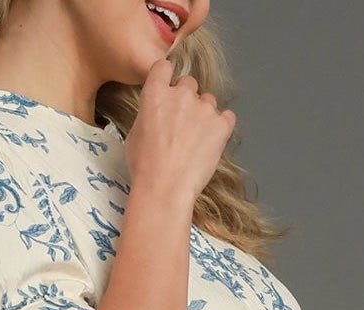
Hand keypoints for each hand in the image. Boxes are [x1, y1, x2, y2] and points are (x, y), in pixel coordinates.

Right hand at [125, 55, 235, 208]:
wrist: (165, 188)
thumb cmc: (146, 167)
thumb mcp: (135, 134)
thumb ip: (148, 114)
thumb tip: (156, 115)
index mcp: (155, 93)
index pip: (164, 67)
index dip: (167, 77)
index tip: (168, 87)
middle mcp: (181, 94)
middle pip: (189, 83)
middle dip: (187, 99)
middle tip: (183, 123)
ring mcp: (203, 108)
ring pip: (209, 101)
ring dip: (204, 114)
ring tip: (197, 139)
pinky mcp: (221, 125)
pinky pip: (227, 117)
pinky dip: (222, 126)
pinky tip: (213, 141)